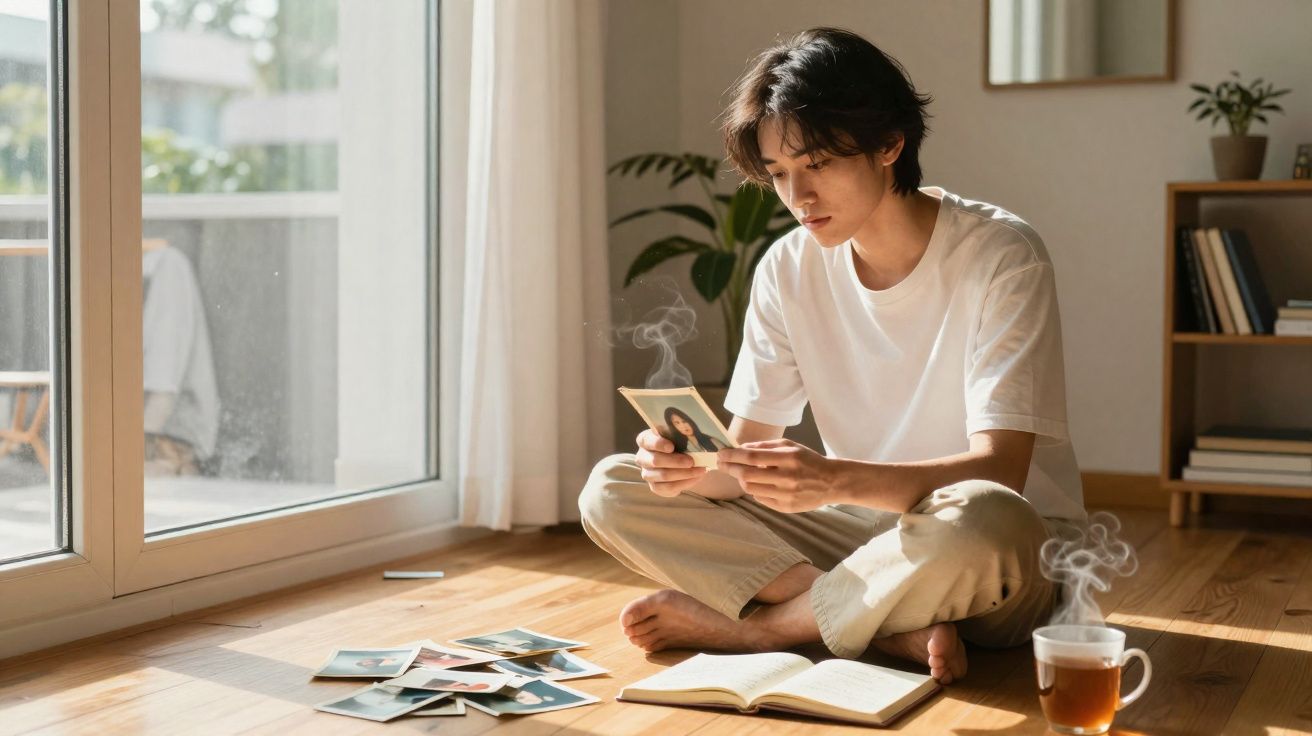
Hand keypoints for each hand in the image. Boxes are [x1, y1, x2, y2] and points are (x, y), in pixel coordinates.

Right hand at [635, 429, 706, 496]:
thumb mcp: (681, 436)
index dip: (657, 444)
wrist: (684, 460)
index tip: (671, 447)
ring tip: (701, 470)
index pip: (646, 440)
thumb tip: (697, 436)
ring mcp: (647, 473)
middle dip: (675, 461)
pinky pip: (669, 488)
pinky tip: (697, 478)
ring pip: (663, 476)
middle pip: (655, 461)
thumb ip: (683, 435)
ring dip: (684, 473)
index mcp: (646, 440)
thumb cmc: (681, 444)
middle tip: (692, 461)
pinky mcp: (655, 487)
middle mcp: (643, 457)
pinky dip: (685, 483)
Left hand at [717, 439, 840, 512]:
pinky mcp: (786, 507)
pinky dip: (754, 490)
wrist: (831, 482)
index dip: (733, 455)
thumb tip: (741, 448)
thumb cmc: (808, 460)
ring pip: (751, 488)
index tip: (721, 454)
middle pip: (747, 474)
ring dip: (741, 479)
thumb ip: (765, 446)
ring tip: (739, 473)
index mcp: (788, 458)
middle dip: (730, 468)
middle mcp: (787, 477)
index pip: (752, 457)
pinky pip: (760, 499)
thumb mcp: (790, 446)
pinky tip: (757, 484)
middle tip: (721, 464)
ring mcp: (786, 494)